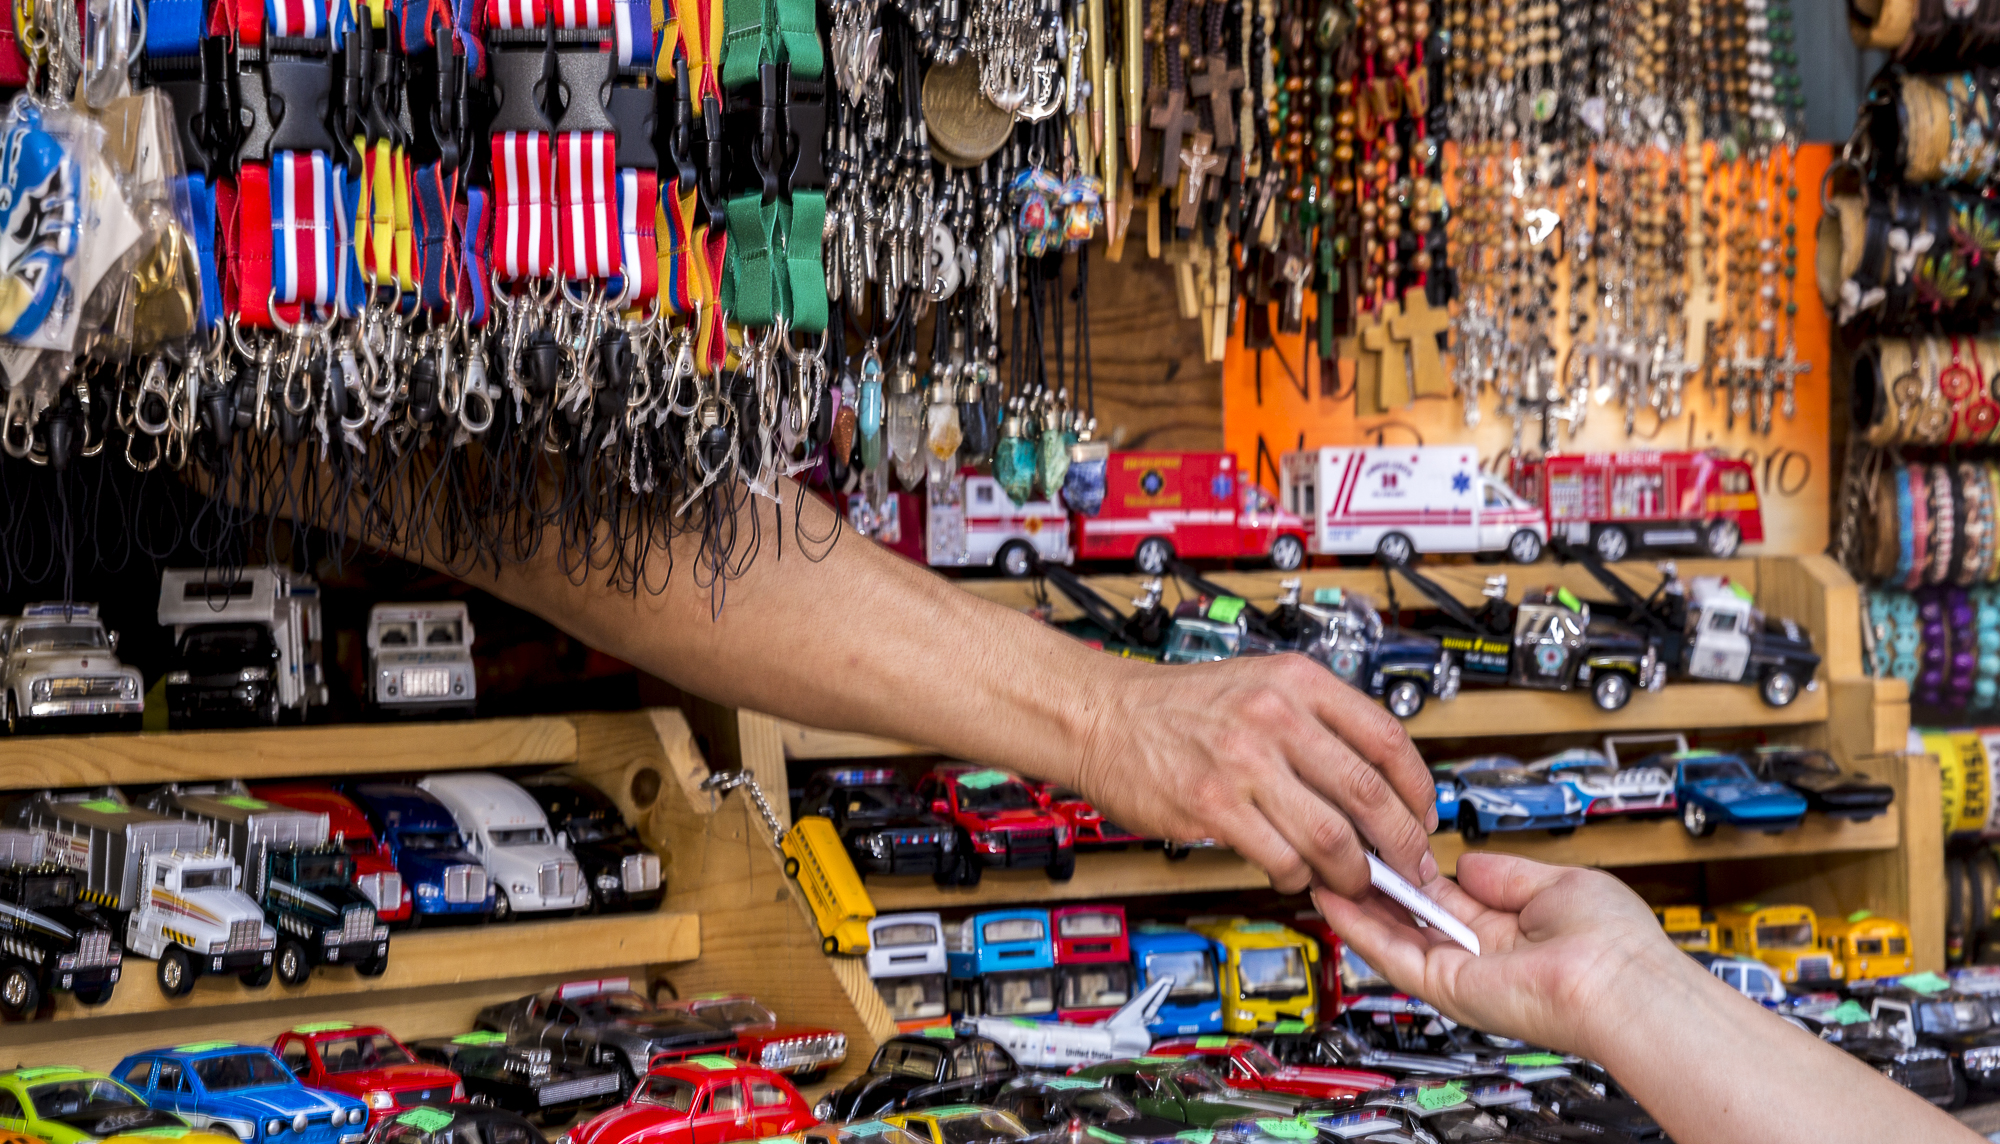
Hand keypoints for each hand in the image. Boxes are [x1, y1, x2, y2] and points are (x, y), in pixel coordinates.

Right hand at [1071, 653, 1438, 896]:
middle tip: (1405, 867)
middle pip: (1370, 794)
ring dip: (1352, 873)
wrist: (1102, 715)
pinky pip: (1280, 858)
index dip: (1418, 788)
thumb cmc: (1176, 705)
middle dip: (1400, 844)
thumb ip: (1315, 723)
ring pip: (1331, 836)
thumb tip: (1372, 781)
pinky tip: (1291, 875)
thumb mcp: (1259, 684)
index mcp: (1297, 682)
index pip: (1388, 738)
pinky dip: (1295, 878)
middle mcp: (1276, 716)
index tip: (1422, 816)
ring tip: (1350, 882)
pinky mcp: (1212, 806)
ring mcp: (1243, 762)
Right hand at [1313, 852, 1682, 1060]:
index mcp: (1511, 930)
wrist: (1621, 984)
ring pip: (1393, 936)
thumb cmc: (1612, 942)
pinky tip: (1335, 898)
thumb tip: (1468, 860)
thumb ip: (1504, 874)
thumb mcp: (1555, 884)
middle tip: (1341, 850)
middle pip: (1412, 916)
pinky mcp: (1447, 988)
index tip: (1383, 842)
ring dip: (1356, 903)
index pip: (1445, 896)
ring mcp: (1463, 974)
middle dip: (1375, 884)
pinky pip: (1392, 955)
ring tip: (1323, 867)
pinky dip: (1358, 927)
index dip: (1411, 869)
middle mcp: (1483, 955)